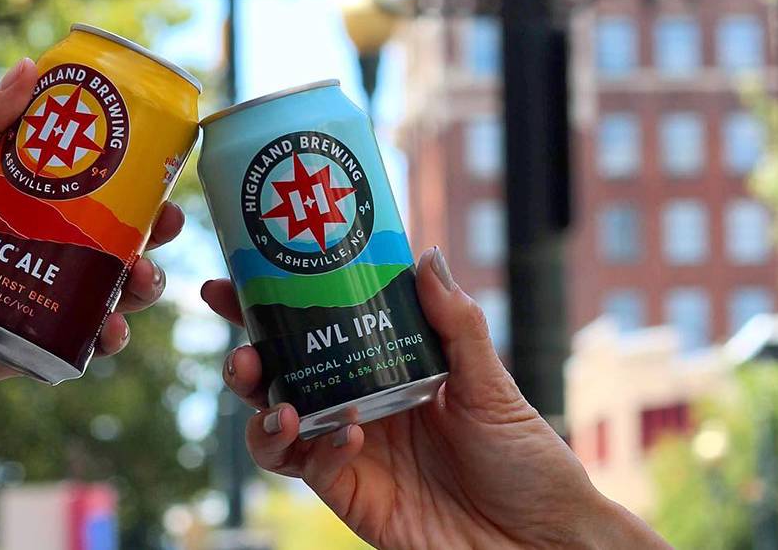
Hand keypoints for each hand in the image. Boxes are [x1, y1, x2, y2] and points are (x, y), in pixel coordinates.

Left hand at [0, 57, 183, 405]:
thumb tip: (29, 65)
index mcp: (30, 215)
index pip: (95, 194)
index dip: (135, 182)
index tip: (161, 167)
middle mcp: (46, 256)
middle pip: (118, 243)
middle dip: (153, 235)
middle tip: (169, 224)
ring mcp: (47, 303)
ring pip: (114, 292)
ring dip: (142, 285)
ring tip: (141, 280)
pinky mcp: (41, 347)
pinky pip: (87, 342)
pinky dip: (110, 336)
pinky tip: (112, 329)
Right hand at [202, 248, 668, 549]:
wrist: (543, 542)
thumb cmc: (527, 462)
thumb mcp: (493, 385)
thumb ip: (457, 325)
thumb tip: (424, 256)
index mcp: (384, 370)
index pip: (317, 330)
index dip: (270, 306)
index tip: (234, 280)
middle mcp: (358, 406)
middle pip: (282, 377)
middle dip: (248, 358)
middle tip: (241, 348)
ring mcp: (350, 453)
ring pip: (276, 427)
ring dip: (262, 411)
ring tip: (275, 401)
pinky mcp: (352, 496)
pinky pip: (312, 469)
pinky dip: (319, 448)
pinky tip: (348, 434)